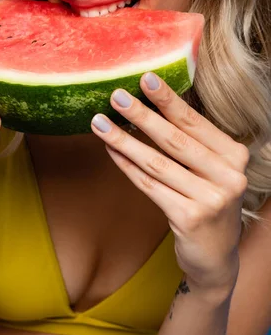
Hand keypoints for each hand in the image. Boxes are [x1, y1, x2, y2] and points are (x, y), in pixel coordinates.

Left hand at [91, 72, 249, 295]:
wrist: (216, 256)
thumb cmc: (208, 199)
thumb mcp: (211, 168)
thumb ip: (192, 141)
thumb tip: (151, 103)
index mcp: (234, 155)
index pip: (194, 122)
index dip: (168, 100)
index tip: (145, 78)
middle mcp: (228, 176)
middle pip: (175, 140)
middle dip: (142, 116)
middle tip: (116, 96)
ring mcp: (211, 199)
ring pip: (157, 163)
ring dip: (124, 140)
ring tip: (100, 123)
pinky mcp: (190, 218)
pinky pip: (150, 185)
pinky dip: (127, 166)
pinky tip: (111, 150)